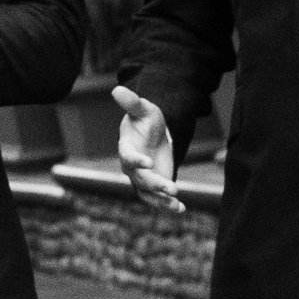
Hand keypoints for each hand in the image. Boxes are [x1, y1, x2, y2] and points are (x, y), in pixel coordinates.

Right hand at [112, 86, 182, 213]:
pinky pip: (158, 199)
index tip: (148, 162)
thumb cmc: (146, 120)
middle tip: (172, 187)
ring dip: (161, 200)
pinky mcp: (154, 186)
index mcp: (126, 149)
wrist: (153, 133)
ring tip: (177, 204)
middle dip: (155, 184)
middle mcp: (132, 168)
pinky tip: (181, 210)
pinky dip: (168, 206)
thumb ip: (132, 103)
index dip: (136, 161)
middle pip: (141, 180)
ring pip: (148, 193)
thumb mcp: (143, 109)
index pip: (128, 157)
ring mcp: (142, 179)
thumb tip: (117, 89)